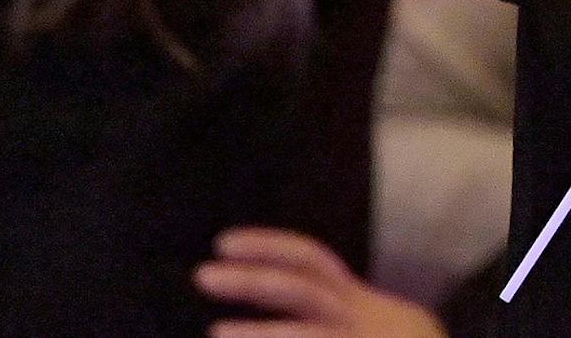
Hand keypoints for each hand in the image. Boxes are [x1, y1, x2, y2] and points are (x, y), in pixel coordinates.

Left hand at [194, 229, 444, 337]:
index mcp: (357, 302)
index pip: (310, 261)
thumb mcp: (367, 319)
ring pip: (307, 335)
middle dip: (252, 281)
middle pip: (303, 291)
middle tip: (203, 274)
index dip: (267, 246)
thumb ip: (328, 302)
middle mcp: (359, 318)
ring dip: (260, 336)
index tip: (222, 242)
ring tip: (215, 333)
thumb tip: (266, 286)